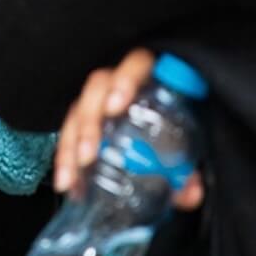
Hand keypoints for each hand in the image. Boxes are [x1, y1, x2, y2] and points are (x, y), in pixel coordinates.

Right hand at [53, 50, 203, 209]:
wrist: (167, 144)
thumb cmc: (178, 134)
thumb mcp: (189, 149)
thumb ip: (190, 169)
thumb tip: (190, 191)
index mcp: (150, 81)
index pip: (137, 64)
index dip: (124, 81)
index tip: (116, 106)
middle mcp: (119, 86)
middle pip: (97, 87)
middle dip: (89, 120)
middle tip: (89, 152)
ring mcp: (99, 103)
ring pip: (77, 110)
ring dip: (71, 143)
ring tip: (72, 174)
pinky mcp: (85, 124)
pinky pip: (69, 133)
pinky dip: (65, 158)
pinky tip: (67, 181)